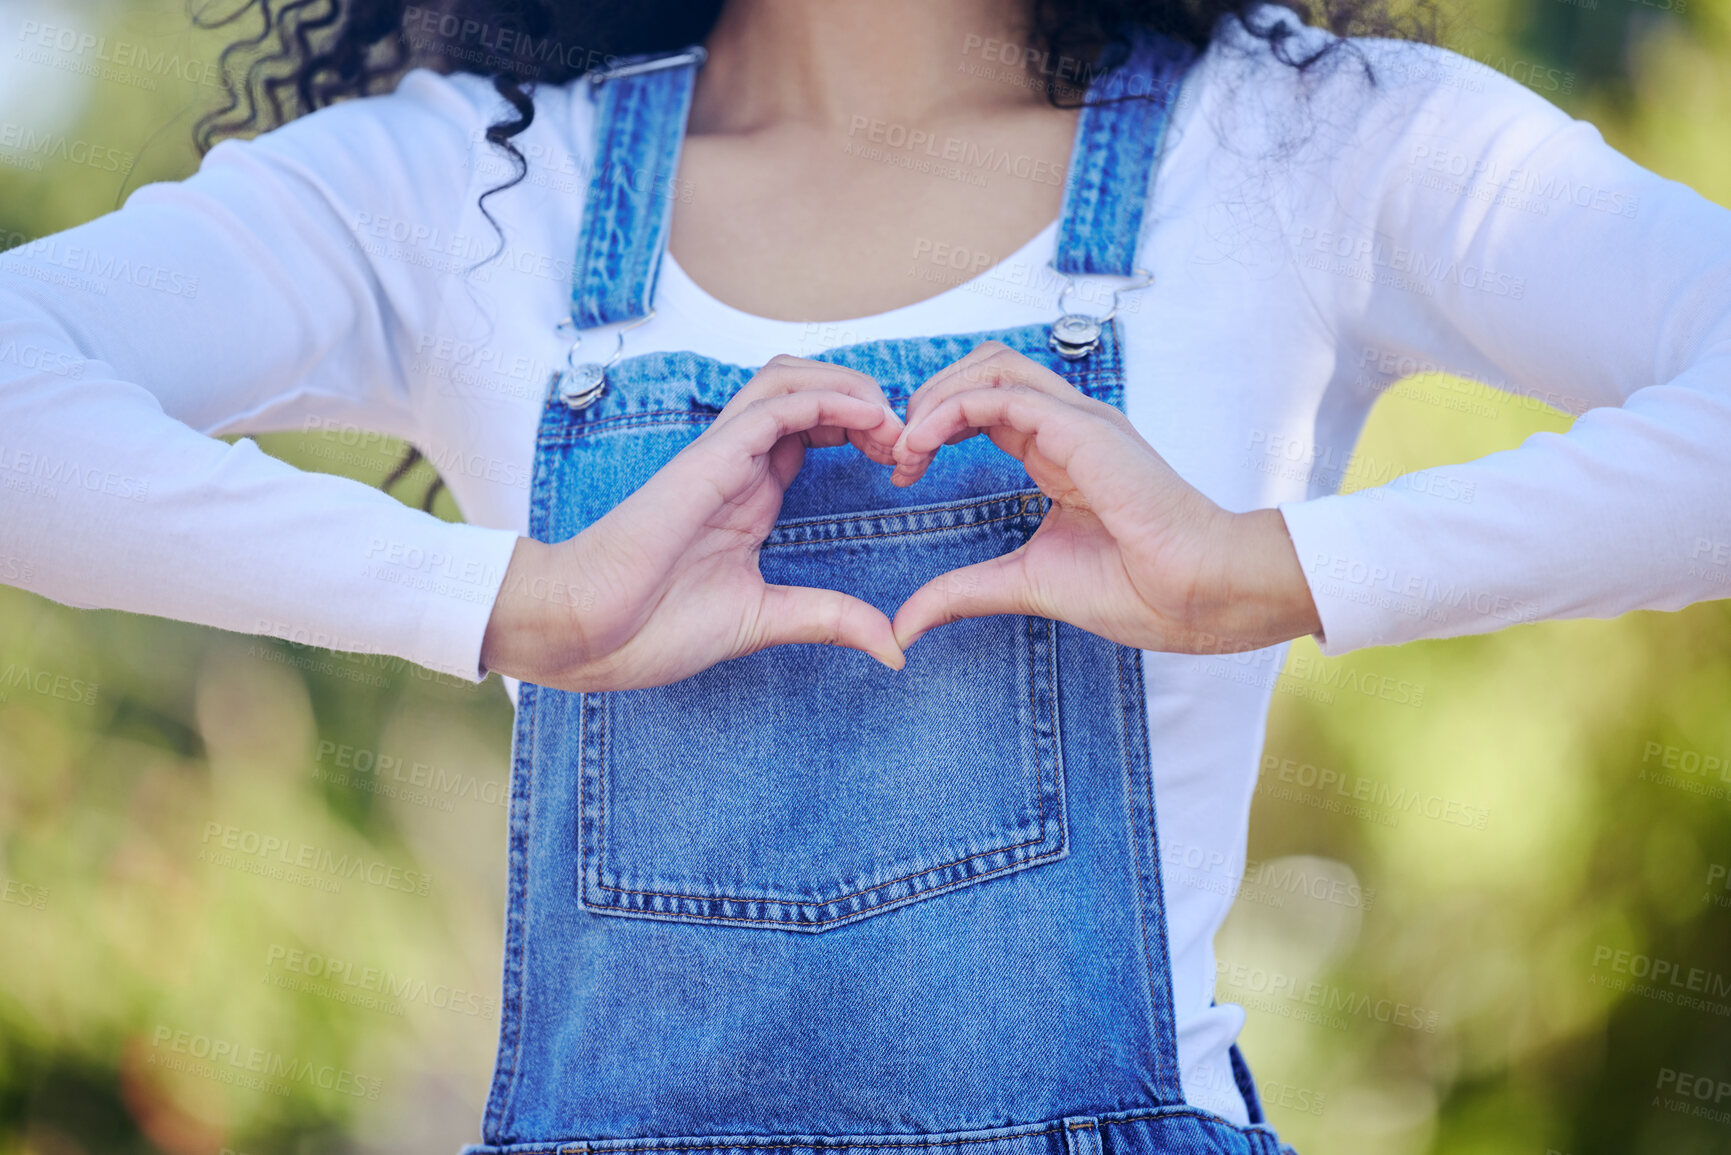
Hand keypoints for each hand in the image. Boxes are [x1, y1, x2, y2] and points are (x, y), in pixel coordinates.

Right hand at [481, 356, 906, 689]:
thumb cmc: (650, 627)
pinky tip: (866, 420)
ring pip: (791, 380)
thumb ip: (828, 621)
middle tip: (909, 439)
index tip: (904, 463)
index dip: (864, 429)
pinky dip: (828, 398)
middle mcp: (740, 464)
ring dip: (850, 388)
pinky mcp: (711, 458)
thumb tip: (892, 646)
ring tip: (892, 425)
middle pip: (807, 388)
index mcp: (750, 494)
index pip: (814, 428)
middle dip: (866, 398)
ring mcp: (724, 455)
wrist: (585, 631)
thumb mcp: (765, 621)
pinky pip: (775, 405)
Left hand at [888, 342, 1321, 653]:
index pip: (986, 404)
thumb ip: (962, 593)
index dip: (934, 425)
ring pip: (992, 365)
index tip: (903, 469)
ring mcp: (1079, 420)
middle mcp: (1069, 425)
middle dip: (929, 398)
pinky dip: (950, 411)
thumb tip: (904, 626)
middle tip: (897, 452)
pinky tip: (923, 447)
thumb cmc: (1140, 589)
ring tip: (906, 446)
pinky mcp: (1082, 428)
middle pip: (985, 368)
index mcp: (1060, 452)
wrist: (1199, 595)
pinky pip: (1001, 395)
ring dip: (936, 396)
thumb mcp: (1024, 585)